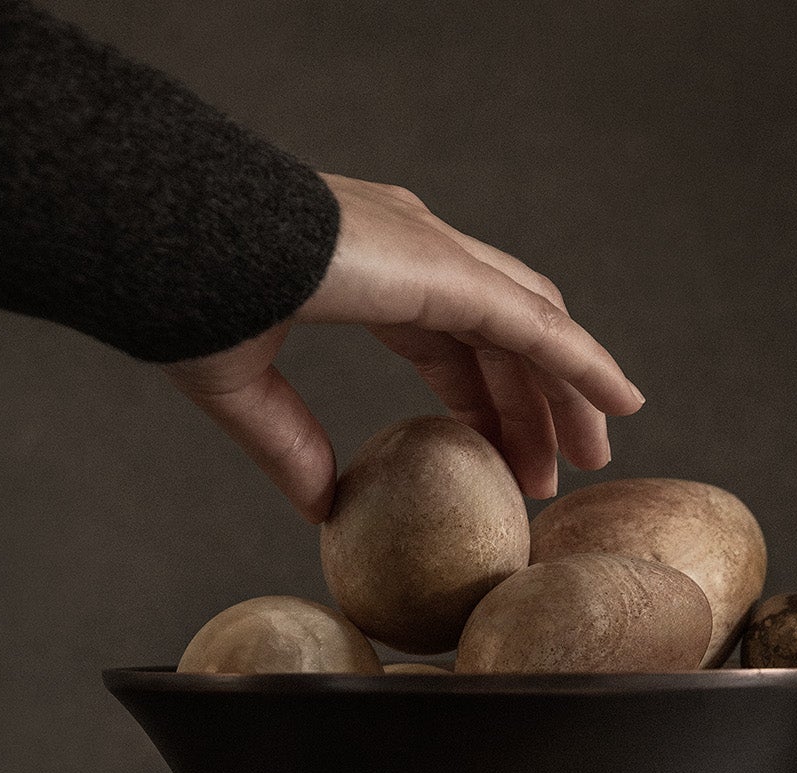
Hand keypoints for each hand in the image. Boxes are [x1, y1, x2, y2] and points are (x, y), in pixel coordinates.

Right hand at [161, 173, 644, 525]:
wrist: (177, 242)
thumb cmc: (188, 294)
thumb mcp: (241, 386)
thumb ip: (287, 444)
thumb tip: (321, 506)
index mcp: (370, 269)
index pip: (450, 339)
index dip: (479, 402)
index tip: (497, 460)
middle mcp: (415, 250)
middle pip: (503, 335)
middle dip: (533, 403)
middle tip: (552, 471)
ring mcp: (436, 253)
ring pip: (533, 328)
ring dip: (569, 390)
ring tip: (594, 451)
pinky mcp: (448, 271)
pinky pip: (537, 327)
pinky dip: (584, 364)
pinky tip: (620, 403)